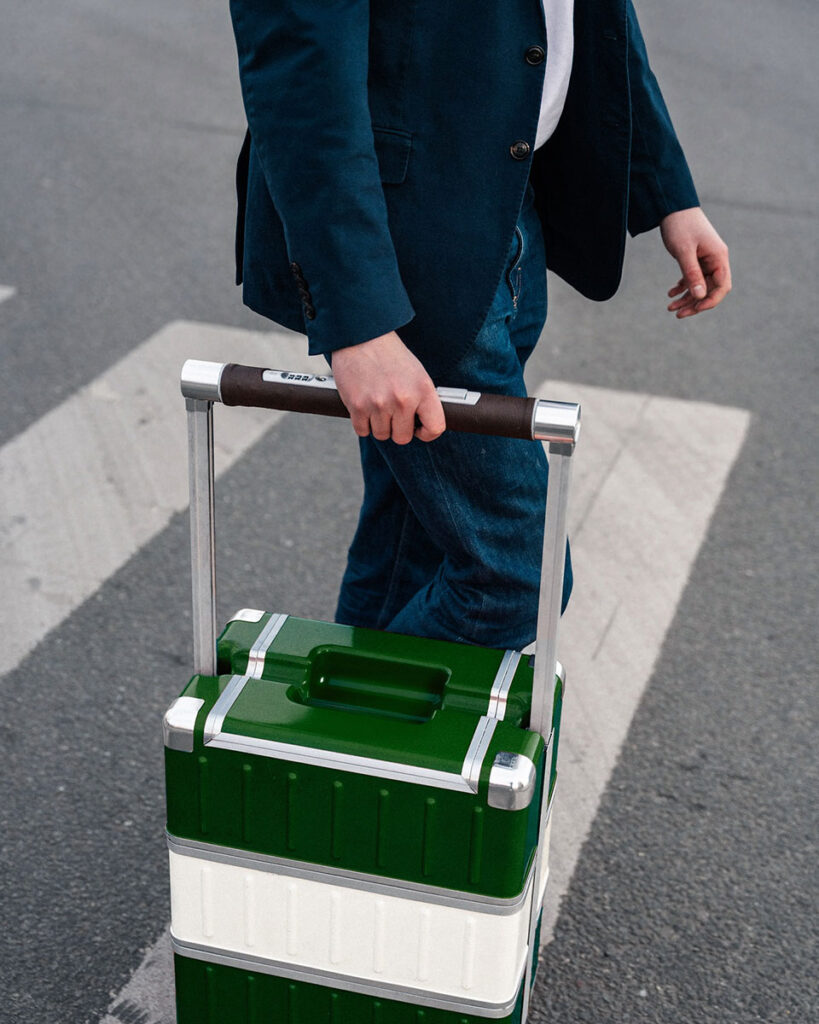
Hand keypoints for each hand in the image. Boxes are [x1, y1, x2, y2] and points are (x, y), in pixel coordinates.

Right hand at [331, 330, 445, 443]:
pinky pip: (363, 431)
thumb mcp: (417, 373)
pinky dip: (362, 423)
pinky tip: (364, 406)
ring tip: (377, 404)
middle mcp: (403, 399)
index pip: (435, 428)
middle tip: (392, 412)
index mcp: (423, 389)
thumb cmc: (389, 355)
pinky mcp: (358, 406)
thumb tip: (424, 425)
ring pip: (382, 435)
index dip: (427, 433)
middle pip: (403, 437)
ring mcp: (380, 404)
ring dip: (379, 424)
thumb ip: (422, 399)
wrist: (361, 336)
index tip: (418, 428)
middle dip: (397, 428)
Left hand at [660, 207, 731, 318]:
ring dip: (687, 298)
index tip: (695, 309)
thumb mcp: (684, 251)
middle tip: (677, 314)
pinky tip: (671, 294)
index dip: (710, 301)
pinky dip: (682, 287)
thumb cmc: (680, 226)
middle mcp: (716, 259)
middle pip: (711, 289)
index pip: (722, 286)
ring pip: (700, 285)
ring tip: (670, 307)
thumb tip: (700, 296)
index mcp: (719, 257)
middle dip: (695, 303)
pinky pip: (692, 278)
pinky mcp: (696, 258)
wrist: (672, 206)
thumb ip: (692, 274)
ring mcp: (706, 259)